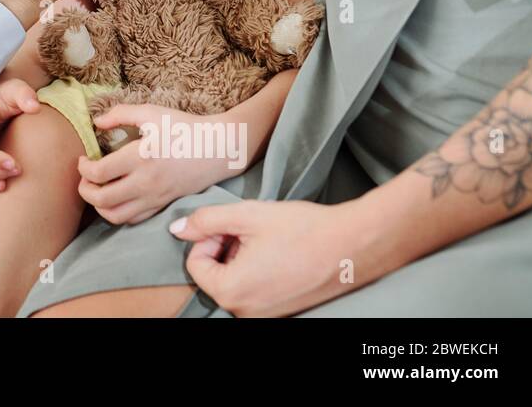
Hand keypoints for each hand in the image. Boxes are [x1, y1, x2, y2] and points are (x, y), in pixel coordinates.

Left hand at [77, 104, 240, 224]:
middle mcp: (146, 182)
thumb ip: (120, 114)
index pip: (100, 173)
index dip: (83, 169)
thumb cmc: (184, 127)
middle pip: (102, 200)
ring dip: (98, 206)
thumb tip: (96, 122)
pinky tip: (116, 197)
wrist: (217, 148)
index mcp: (141, 157)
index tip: (83, 159)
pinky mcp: (162, 205)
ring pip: (116, 216)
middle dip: (84, 190)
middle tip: (84, 177)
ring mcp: (155, 198)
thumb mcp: (152, 113)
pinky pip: (133, 219)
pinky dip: (117, 213)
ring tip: (97, 189)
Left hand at [169, 199, 372, 316]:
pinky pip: (254, 291)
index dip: (209, 237)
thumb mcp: (247, 216)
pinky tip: (279, 254)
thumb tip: (177, 229)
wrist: (354, 246)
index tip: (233, 226)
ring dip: (241, 258)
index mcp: (231, 292)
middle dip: (225, 248)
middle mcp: (245, 312)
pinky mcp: (281, 313)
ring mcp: (265, 316)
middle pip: (214, 274)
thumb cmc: (302, 229)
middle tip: (251, 231)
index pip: (195, 263)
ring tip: (268, 241)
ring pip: (234, 281)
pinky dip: (258, 271)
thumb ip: (206, 221)